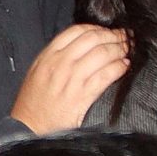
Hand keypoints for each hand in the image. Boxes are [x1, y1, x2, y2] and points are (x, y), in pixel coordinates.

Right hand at [11, 24, 128, 132]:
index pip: (76, 31)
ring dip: (119, 50)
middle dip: (112, 36)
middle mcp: (60, 63)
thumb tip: (82, 45)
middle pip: (93, 39)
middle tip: (124, 37)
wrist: (29, 127)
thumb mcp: (38, 71)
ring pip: (102, 54)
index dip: (97, 28)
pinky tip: (125, 66)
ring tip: (127, 50)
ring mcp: (72, 79)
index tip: (107, 31)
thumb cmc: (33, 101)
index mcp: (48, 56)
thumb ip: (56, 56)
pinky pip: (105, 75)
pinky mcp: (82, 95)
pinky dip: (119, 68)